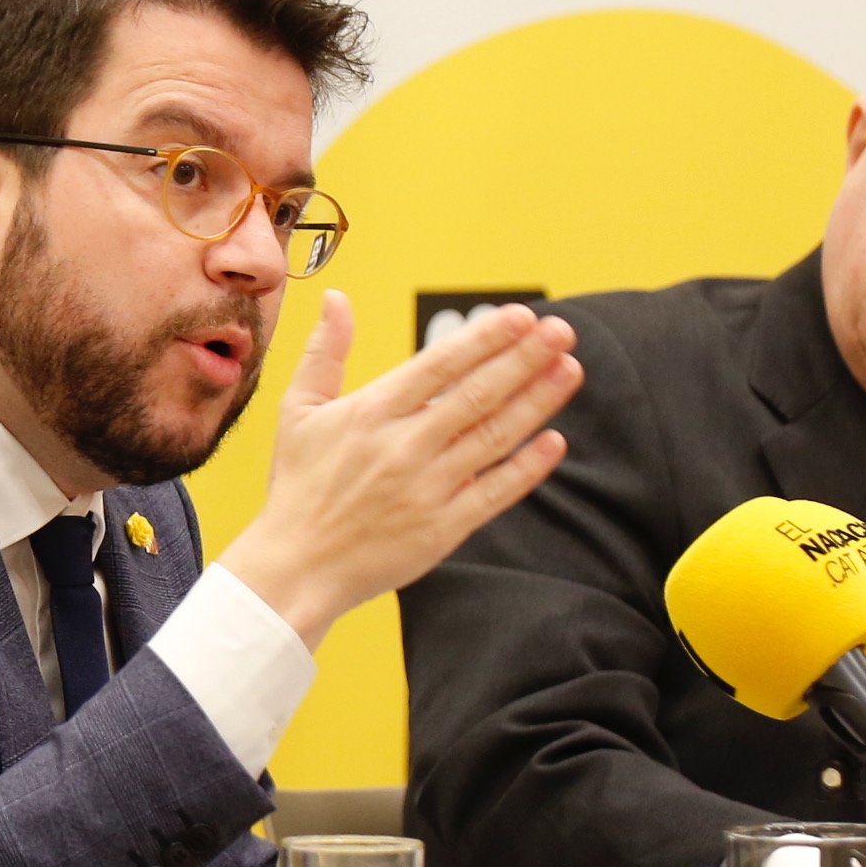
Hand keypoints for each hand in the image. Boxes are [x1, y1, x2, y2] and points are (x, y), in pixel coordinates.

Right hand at [220, 295, 582, 645]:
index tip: (522, 315)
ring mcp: (426, 489)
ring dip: (536, 402)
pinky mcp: (442, 529)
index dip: (486, 337)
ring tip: (570, 370)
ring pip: (494, 437)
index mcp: (371, 412)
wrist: (296, 569)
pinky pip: (494, 492)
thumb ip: (324, 352)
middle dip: (525, 359)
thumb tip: (338, 297)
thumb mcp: (298, 412)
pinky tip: (555, 441)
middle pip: (477, 394)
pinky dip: (527, 468)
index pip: (440, 364)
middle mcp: (403, 446)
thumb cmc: (299, 488)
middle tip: (563, 331)